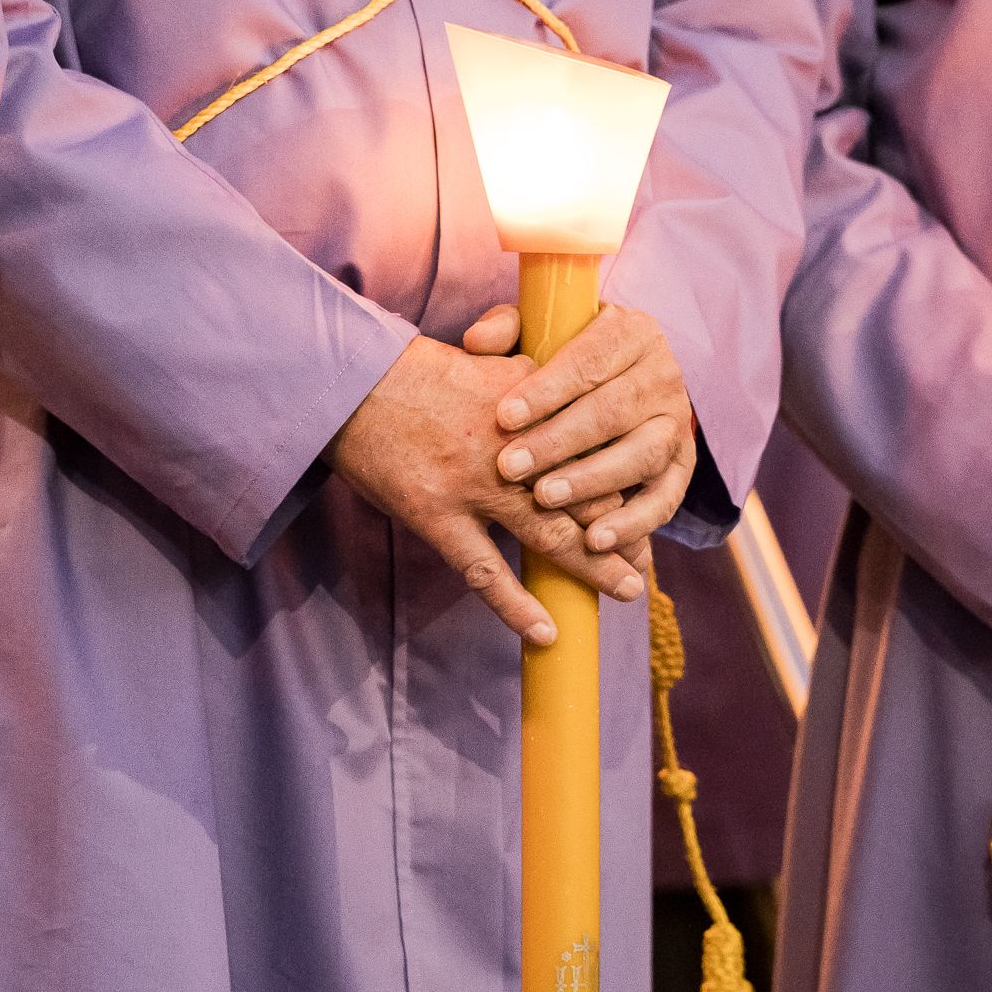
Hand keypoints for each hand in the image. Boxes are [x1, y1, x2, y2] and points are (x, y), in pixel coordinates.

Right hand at [327, 336, 646, 643]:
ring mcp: (473, 484)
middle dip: (621, 526)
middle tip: (647, 555)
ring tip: (627, 590)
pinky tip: (545, 633)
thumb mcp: (482, 358)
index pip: (594, 441)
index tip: (645, 494)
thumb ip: (528, 376)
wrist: (344, 382)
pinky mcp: (436, 515)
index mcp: (526, 401)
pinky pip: (484, 571)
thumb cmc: (410, 371)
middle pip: (585, 492)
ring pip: (549, 533)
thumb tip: (570, 390)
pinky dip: (516, 606)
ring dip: (593, 566)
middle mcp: (510, 444)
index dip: (625, 473)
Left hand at [465, 304, 697, 560]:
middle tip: (510, 467)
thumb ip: (507, 330)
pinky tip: (596, 540)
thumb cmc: (563, 357)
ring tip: (545, 498)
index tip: (504, 417)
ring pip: (642, 454)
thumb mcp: (537, 333)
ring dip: (592, 481)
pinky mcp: (682, 468)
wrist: (618, 381)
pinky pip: (665, 498)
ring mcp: (677, 423)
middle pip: (614, 410)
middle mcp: (663, 375)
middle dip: (559, 441)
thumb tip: (477, 341)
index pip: (590, 359)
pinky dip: (634, 523)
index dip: (547, 390)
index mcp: (632, 332)